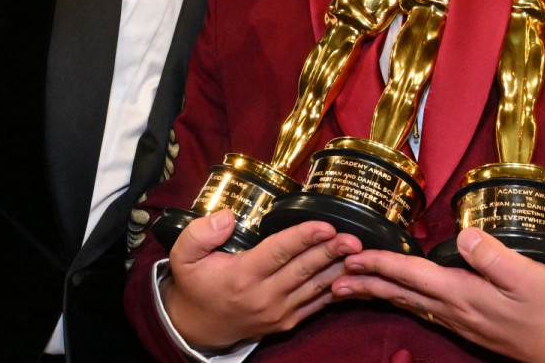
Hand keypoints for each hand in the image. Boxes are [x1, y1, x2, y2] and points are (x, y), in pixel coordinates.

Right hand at [158, 209, 359, 349]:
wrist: (198, 327)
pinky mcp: (287, 321)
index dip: (303, 237)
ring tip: (360, 252)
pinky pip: (317, 304)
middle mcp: (264, 296)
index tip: (325, 225)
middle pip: (303, 270)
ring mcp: (279, 311)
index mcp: (242, 276)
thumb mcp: (184, 256)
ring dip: (339, 268)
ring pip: (315, 287)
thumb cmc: (196, 285)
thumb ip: (201, 233)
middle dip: (330, 252)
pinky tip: (354, 275)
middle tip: (354, 237)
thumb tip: (227, 217)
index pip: (278, 253)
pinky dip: (338, 290)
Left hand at [333, 228, 544, 362]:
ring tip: (354, 288)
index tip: (351, 255)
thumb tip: (462, 236)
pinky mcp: (476, 326)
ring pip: (412, 304)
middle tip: (332, 277)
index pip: (412, 276)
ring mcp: (466, 322)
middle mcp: (458, 311)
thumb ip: (493, 256)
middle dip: (367, 283)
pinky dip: (406, 302)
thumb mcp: (530, 277)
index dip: (380, 263)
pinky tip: (404, 301)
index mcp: (465, 295)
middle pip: (403, 294)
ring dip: (382, 294)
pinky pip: (428, 312)